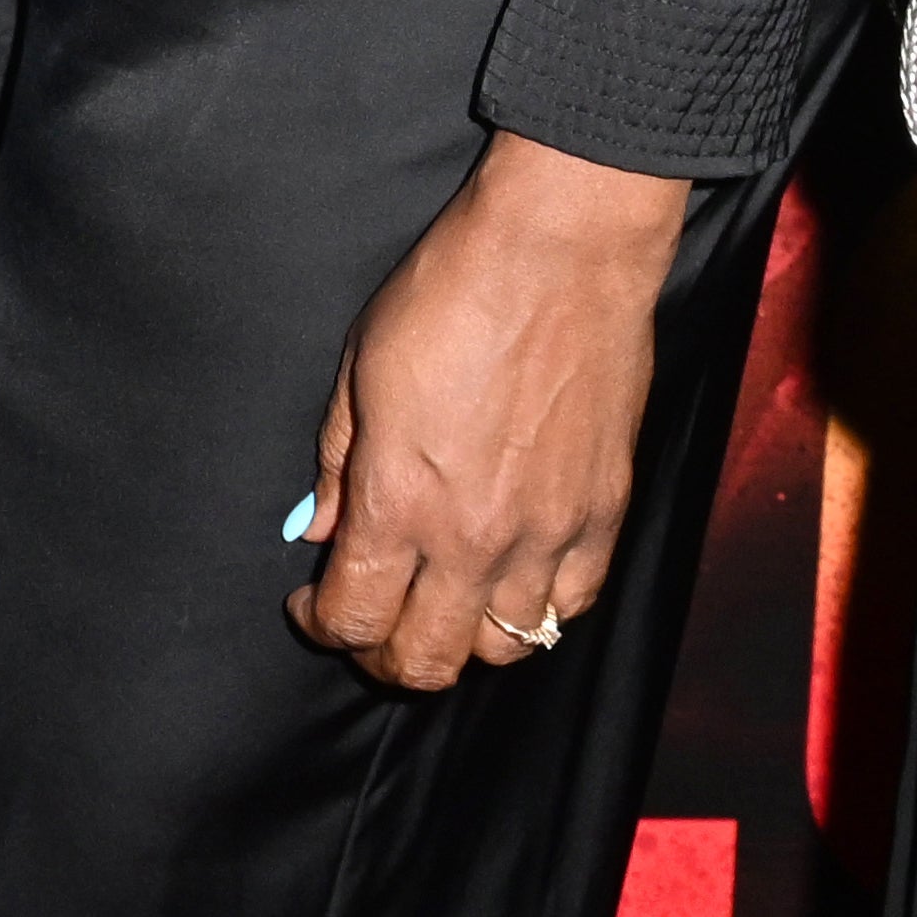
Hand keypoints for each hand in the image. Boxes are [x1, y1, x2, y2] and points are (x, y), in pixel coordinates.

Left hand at [297, 133, 695, 691]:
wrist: (559, 254)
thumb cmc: (451, 294)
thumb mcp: (358, 371)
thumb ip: (337, 465)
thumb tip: (320, 530)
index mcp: (400, 502)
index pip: (353, 618)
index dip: (321, 625)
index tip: (312, 604)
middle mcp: (474, 537)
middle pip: (425, 662)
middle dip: (383, 658)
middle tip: (370, 622)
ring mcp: (547, 532)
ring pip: (505, 649)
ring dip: (462, 639)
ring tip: (443, 602)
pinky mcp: (604, 513)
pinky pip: (573, 604)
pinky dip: (538, 609)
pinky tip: (512, 580)